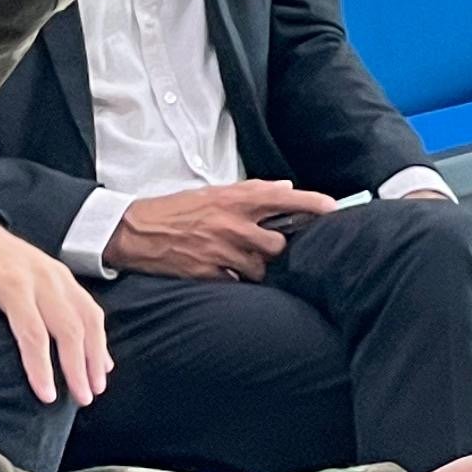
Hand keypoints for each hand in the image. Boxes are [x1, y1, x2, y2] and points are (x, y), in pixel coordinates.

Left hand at [0, 195, 110, 406]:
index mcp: (11, 281)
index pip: (34, 332)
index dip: (42, 367)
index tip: (48, 397)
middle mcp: (40, 275)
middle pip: (69, 326)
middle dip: (79, 366)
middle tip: (83, 398)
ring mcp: (55, 272)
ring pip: (87, 314)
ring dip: (96, 351)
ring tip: (97, 384)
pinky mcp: (60, 273)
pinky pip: (88, 304)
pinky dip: (98, 332)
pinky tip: (100, 357)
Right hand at [103, 181, 333, 279]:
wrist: (137, 231)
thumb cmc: (177, 209)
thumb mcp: (213, 191)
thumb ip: (251, 191)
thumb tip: (285, 189)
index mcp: (236, 199)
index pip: (285, 199)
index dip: (314, 205)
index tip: (334, 209)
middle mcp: (233, 224)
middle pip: (279, 244)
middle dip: (280, 249)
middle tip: (272, 248)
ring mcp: (222, 251)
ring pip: (261, 267)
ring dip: (259, 267)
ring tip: (244, 261)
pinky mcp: (209, 273)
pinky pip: (238, 282)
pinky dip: (238, 280)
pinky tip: (227, 272)